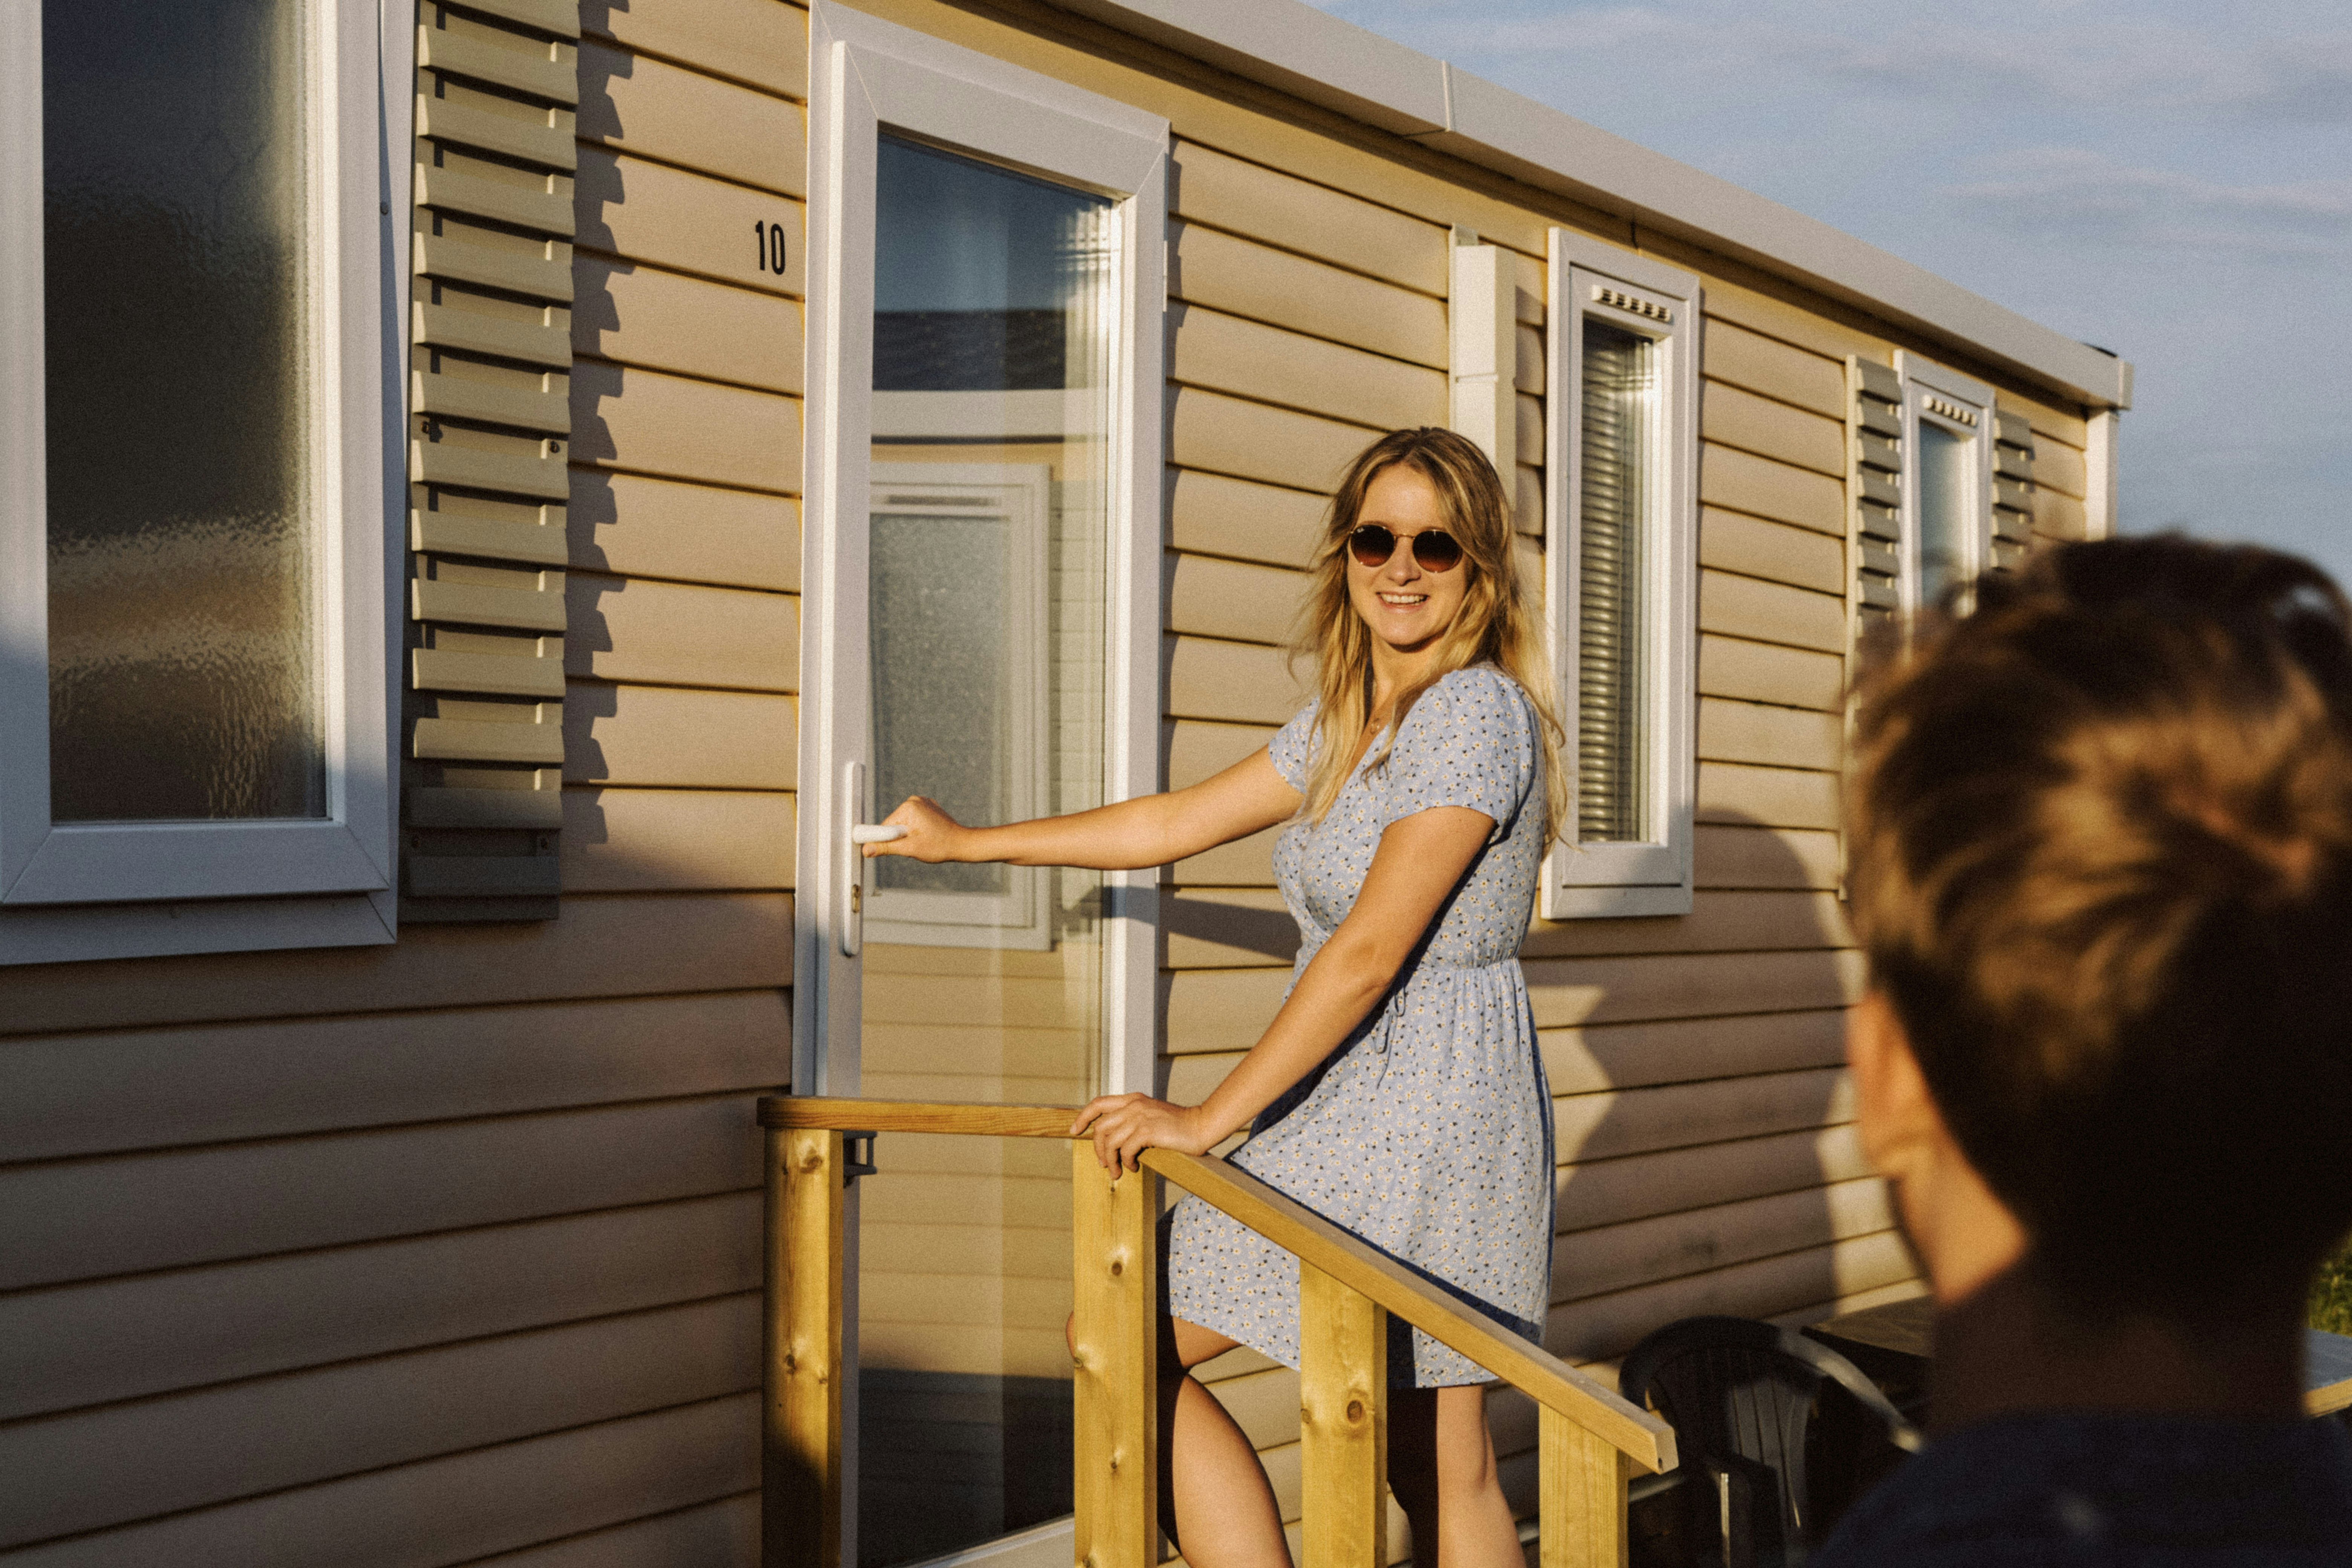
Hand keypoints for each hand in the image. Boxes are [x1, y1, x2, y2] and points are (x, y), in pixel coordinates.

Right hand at [865, 795, 965, 860]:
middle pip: (894, 824)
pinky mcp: (928, 807)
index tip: (879, 848)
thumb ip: (886, 847)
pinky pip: (913, 820)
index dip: (883, 839)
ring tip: (923, 841)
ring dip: (908, 834)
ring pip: (904, 823)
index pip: (885, 825)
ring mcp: (923, 802)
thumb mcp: (909, 848)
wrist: (962, 844)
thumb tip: (866, 849)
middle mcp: (915, 800)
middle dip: (900, 837)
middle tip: (914, 846)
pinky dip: (916, 829)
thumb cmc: (939, 846)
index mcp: (909, 806)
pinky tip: (927, 835)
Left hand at [1069, 1093, 1216, 1174]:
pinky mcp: (1147, 1130)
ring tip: (1118, 1171)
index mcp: (1133, 1099)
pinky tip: (1134, 1166)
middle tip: (1104, 1164)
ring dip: (1110, 1160)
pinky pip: (1125, 1150)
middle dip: (1097, 1149)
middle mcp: (1133, 1105)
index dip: (1082, 1117)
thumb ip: (1133, 1120)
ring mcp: (1140, 1116)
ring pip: (1110, 1141)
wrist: (1201, 1125)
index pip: (1098, 1103)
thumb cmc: (1177, 1126)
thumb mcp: (1151, 1115)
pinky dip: (1126, 1161)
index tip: (1074, 1131)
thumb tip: (1113, 1141)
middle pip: (1100, 1127)